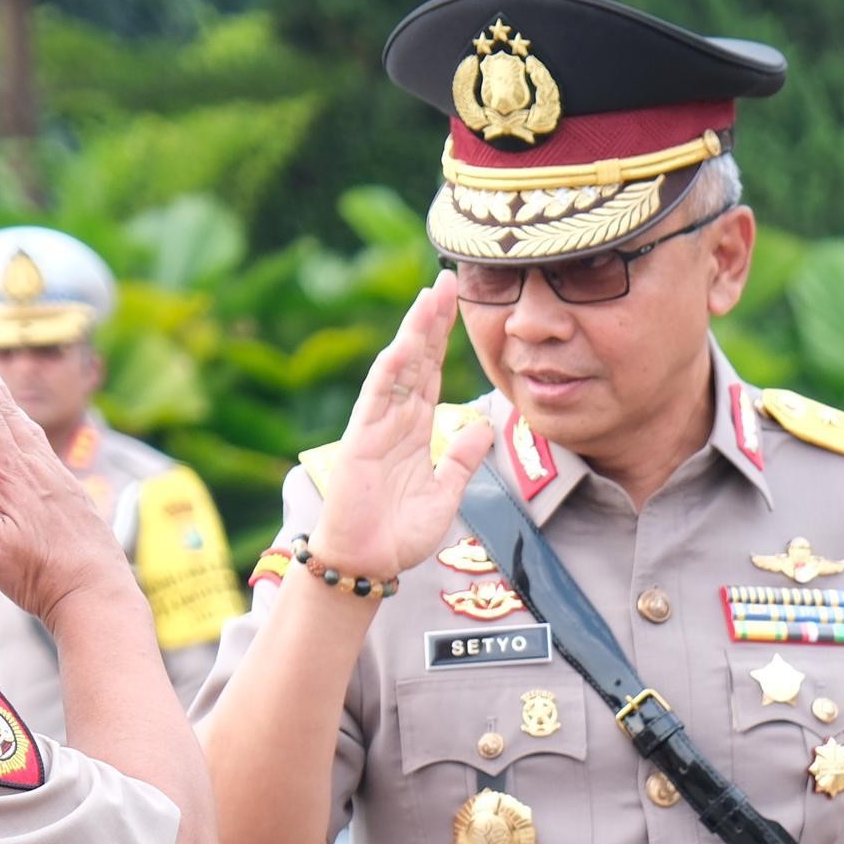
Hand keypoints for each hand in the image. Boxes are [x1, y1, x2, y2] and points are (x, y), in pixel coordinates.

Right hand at [0, 351, 138, 625]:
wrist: (99, 596)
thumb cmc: (42, 577)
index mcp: (15, 477)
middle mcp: (40, 470)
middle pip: (7, 416)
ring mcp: (59, 481)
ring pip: (28, 429)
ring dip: (6, 402)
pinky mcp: (72, 495)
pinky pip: (45, 447)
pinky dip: (27, 427)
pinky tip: (28, 434)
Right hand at [296, 277, 482, 587]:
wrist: (367, 563)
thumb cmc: (399, 534)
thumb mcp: (446, 493)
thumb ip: (462, 460)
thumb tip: (483, 427)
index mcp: (416, 430)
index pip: (431, 373)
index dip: (443, 338)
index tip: (458, 303)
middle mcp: (395, 420)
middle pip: (416, 359)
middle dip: (431, 320)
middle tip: (447, 279)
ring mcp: (376, 426)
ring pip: (398, 369)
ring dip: (414, 333)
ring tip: (429, 297)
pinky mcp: (361, 441)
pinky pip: (377, 398)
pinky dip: (391, 370)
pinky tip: (405, 342)